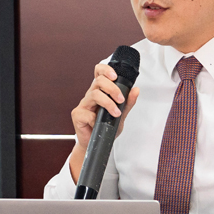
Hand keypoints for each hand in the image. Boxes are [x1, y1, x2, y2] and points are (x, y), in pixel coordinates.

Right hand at [68, 63, 139, 180]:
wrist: (97, 143)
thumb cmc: (107, 127)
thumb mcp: (121, 115)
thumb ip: (128, 103)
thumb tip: (136, 90)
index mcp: (100, 91)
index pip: (99, 73)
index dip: (105, 70)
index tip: (115, 76)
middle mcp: (91, 95)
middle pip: (98, 81)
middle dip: (112, 88)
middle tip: (120, 99)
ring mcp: (83, 104)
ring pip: (94, 95)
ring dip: (107, 103)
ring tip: (115, 112)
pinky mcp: (77, 115)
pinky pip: (87, 113)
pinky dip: (95, 119)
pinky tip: (98, 124)